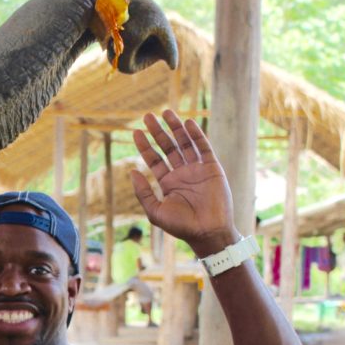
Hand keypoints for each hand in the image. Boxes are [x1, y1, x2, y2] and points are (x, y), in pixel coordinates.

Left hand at [129, 110, 239, 257]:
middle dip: (158, 131)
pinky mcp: (212, 168)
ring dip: (175, 128)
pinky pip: (203, 147)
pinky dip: (196, 134)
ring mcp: (197, 169)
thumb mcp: (155, 211)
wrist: (207, 232)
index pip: (154, 159)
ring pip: (185, 143)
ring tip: (166, 112)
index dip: (145, 146)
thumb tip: (132, 172)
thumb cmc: (181, 226)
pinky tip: (187, 123)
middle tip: (147, 116)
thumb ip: (143, 192)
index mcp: (168, 183)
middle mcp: (182, 173)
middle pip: (168, 147)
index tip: (135, 132)